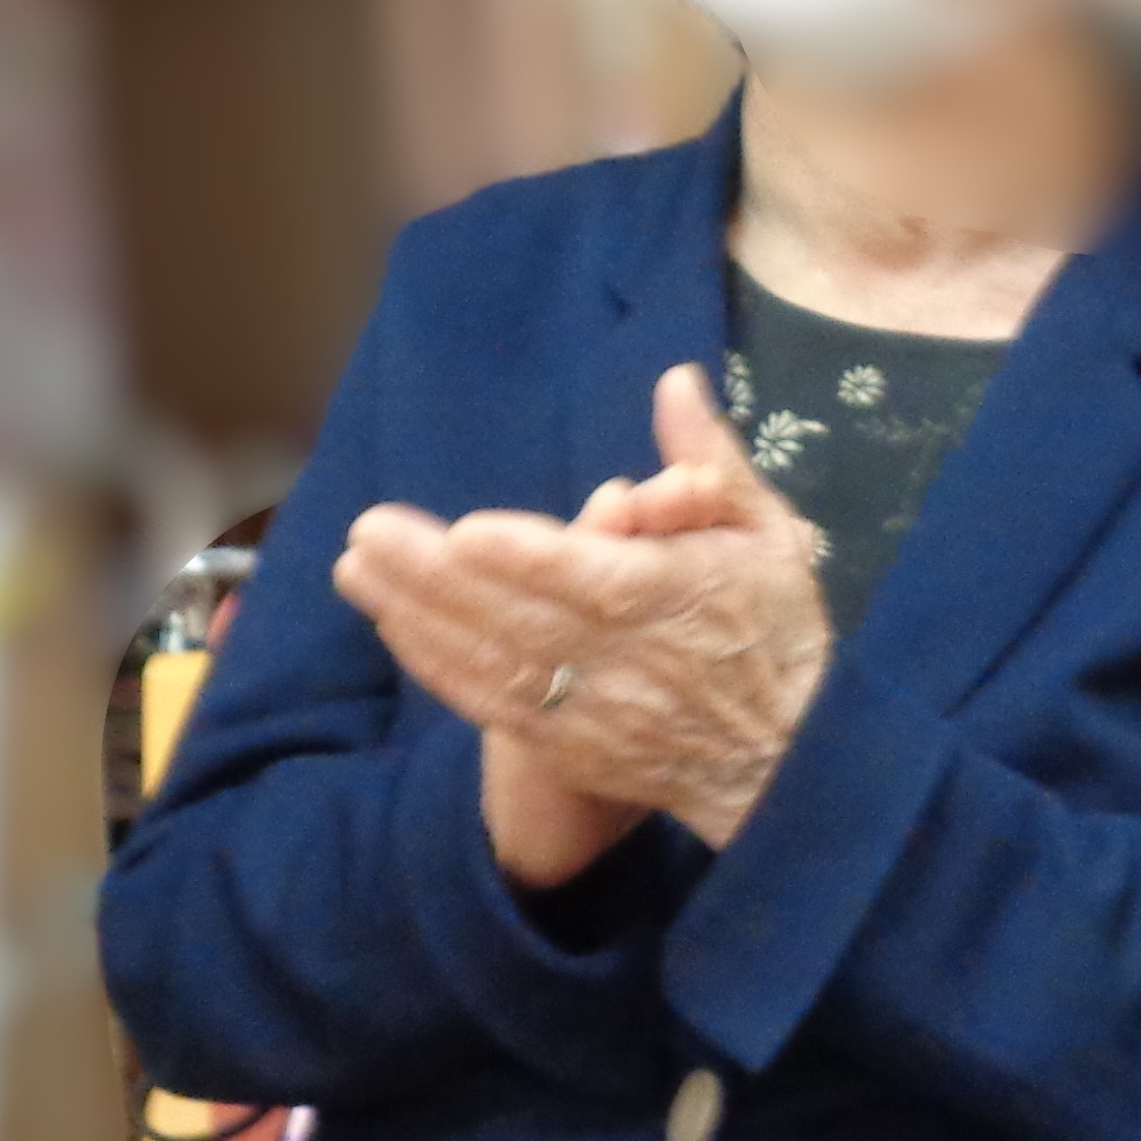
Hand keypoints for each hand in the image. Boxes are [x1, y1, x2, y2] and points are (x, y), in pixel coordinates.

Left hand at [331, 368, 831, 850]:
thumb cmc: (776, 631)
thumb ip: (710, 459)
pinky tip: (392, 626)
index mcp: (680, 599)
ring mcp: (591, 711)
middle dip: (438, 577)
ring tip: (356, 568)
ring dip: (418, 616)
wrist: (784, 760)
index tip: (467, 533)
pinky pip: (490, 705)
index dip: (530, 559)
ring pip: (493, 662)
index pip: (596, 580)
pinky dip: (438, 666)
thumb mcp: (769, 533)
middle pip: (522, 618)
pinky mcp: (565, 746)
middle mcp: (628, 661)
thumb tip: (672, 380)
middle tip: (368, 530)